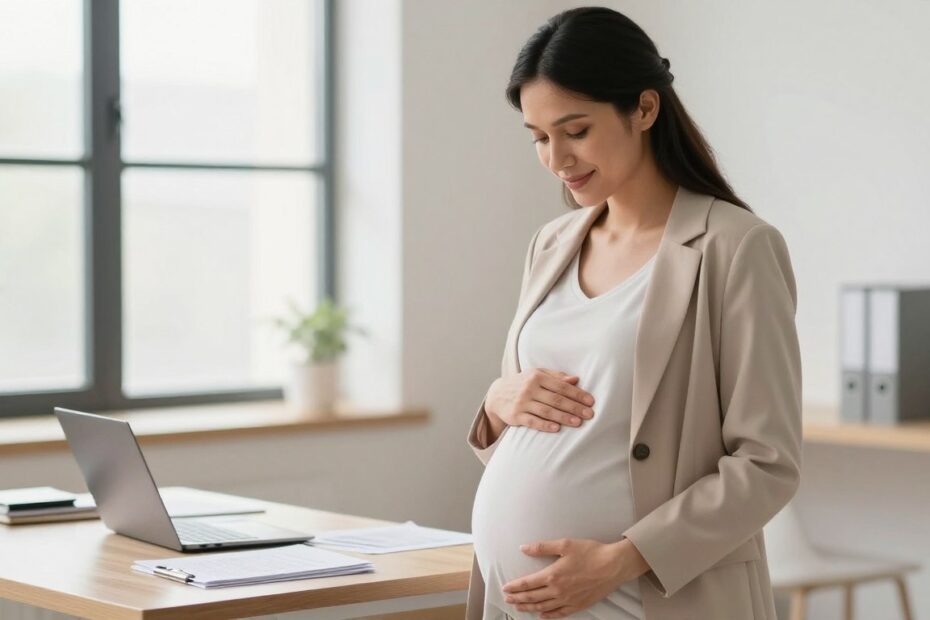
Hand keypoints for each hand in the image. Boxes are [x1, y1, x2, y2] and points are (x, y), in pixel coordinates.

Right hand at [486, 368, 594, 432]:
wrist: (497, 395)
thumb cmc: (523, 384)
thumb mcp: (536, 374)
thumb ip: (556, 376)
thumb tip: (576, 379)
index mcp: (537, 376)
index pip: (561, 386)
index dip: (577, 394)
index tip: (590, 402)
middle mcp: (529, 388)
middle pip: (556, 399)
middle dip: (574, 407)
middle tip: (590, 414)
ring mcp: (522, 402)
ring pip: (546, 411)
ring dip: (563, 417)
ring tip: (578, 422)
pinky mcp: (515, 416)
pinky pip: (532, 421)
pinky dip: (545, 425)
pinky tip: (557, 428)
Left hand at [501, 537, 649, 618]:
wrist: (613, 565)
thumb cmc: (590, 552)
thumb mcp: (564, 544)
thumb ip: (542, 547)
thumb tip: (523, 548)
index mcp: (552, 575)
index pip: (527, 584)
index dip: (514, 587)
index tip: (505, 588)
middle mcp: (558, 591)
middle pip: (532, 598)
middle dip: (517, 599)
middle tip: (507, 599)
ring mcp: (568, 600)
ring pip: (543, 607)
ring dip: (529, 608)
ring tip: (519, 607)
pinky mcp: (578, 605)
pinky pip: (559, 614)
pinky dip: (548, 616)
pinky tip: (542, 616)